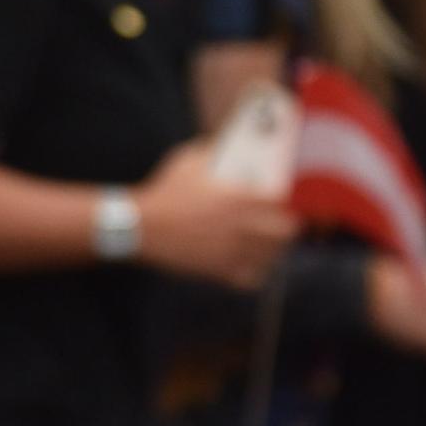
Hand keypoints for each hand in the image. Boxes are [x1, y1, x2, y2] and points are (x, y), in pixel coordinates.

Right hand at [133, 136, 295, 289]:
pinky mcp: (220, 271)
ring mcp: (233, 252)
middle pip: (286, 232)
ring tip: (264, 246)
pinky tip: (246, 264)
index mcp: (240, 199)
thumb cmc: (163, 193)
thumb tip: (225, 146)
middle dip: (285, 227)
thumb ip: (211, 152)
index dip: (281, 202)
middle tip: (276, 225)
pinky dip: (254, 273)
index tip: (275, 201)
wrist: (139, 228)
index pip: (282, 202)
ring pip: (273, 256)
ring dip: (271, 250)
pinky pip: (253, 279)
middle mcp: (243, 227)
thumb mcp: (187, 160)